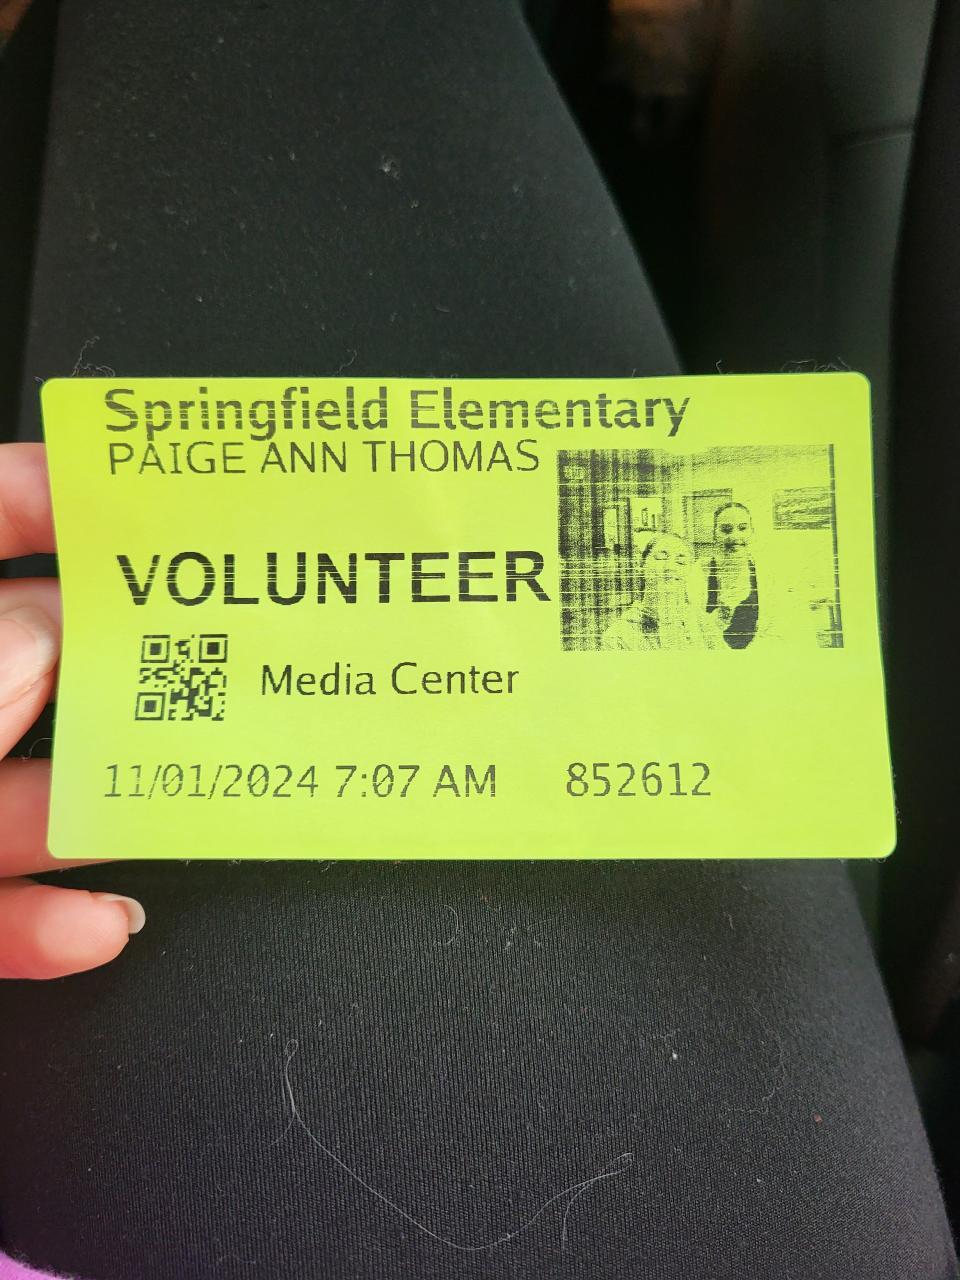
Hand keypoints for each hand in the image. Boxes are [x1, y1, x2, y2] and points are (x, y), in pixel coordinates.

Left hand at [0, 443, 143, 978]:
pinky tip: (101, 922)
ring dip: (97, 802)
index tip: (139, 495)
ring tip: (182, 792)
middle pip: (15, 659)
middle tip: (204, 647)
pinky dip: (43, 922)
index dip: (45, 494)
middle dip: (107, 662)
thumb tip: (47, 636)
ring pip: (9, 789)